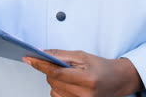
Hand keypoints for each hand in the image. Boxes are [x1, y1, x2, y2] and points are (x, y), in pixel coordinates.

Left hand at [23, 50, 142, 96]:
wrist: (117, 81)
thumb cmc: (101, 67)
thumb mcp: (82, 56)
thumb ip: (60, 55)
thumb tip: (41, 52)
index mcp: (88, 79)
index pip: (56, 72)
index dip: (40, 65)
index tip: (28, 58)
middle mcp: (85, 95)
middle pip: (53, 81)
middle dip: (50, 71)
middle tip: (61, 65)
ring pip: (53, 90)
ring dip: (55, 81)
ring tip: (69, 75)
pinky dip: (58, 89)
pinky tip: (68, 84)